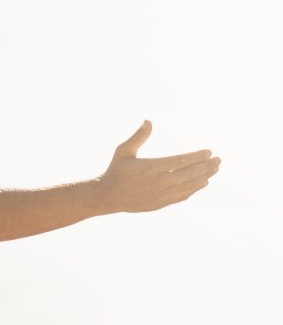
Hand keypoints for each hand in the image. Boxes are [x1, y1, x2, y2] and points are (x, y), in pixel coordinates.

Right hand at [98, 121, 219, 212]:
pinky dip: (194, 189)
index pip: (180, 161)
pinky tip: (202, 183)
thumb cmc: (116, 170)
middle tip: (218, 160)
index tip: (209, 152)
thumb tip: (148, 121)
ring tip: (214, 170)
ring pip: (189, 186)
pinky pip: (182, 196)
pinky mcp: (160, 203)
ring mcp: (160, 195)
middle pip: (189, 174)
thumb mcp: (123, 151)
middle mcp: (158, 182)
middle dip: (206, 166)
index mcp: (150, 168)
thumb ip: (138, 137)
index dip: (196, 156)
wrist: (107, 196)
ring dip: (204, 177)